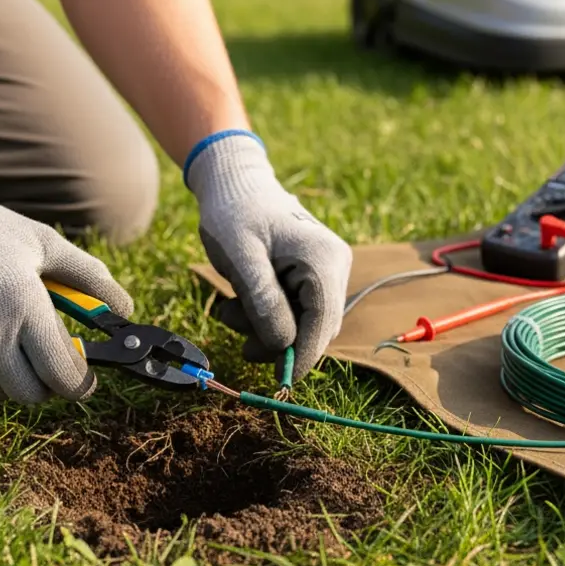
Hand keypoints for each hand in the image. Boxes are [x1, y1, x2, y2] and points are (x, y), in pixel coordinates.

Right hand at [0, 147, 132, 403]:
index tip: (85, 379)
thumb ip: (89, 278)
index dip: (80, 384)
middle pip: (31, 395)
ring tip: (8, 340)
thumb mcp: (43, 243)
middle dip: (48, 385)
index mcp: (24, 307)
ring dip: (11, 378)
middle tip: (50, 365)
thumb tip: (126, 310)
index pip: (63, 375)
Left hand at [186, 132, 351, 382]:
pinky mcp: (312, 274)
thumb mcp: (241, 257)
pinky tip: (242, 301)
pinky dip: (269, 314)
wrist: (234, 182)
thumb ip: (263, 301)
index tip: (281, 383)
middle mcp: (334, 265)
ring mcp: (326, 270)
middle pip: (316, 326)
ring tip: (230, 309)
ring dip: (267, 327)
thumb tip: (283, 345)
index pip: (322, 322)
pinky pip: (297, 308)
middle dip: (278, 340)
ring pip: (304, 321)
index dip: (303, 357)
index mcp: (323, 259)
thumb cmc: (234, 213)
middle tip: (239, 342)